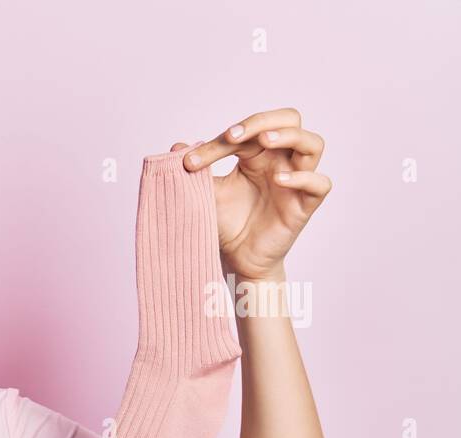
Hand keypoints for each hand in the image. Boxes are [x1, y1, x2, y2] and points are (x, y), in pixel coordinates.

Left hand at [173, 107, 331, 281]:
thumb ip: (197, 169)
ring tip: (264, 141)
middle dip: (263, 121)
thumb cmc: (226, 223)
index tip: (190, 161)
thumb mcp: (207, 193)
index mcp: (258, 154)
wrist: (235, 258)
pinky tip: (279, 180)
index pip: (249, 130)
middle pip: (290, 120)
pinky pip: (320, 184)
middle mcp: (280, 161)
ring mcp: (296, 181)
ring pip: (313, 144)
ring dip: (290, 136)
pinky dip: (303, 178)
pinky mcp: (305, 205)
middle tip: (233, 135)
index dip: (221, 140)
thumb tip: (176, 146)